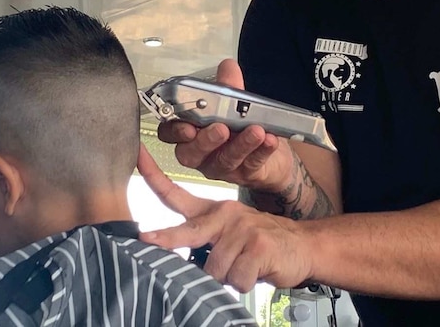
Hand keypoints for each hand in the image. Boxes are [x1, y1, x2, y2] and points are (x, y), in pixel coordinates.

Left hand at [137, 143, 314, 291]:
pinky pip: (236, 278)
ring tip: (243, 267)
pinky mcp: (258, 246)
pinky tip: (256, 271)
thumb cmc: (261, 242)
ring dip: (227, 277)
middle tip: (147, 240)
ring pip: (214, 268)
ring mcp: (242, 229)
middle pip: (187, 232)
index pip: (177, 194)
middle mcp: (225, 215)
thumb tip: (176, 259)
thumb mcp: (231, 232)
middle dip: (165, 239)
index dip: (154, 175)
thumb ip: (205, 240)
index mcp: (214, 211)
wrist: (303, 244)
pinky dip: (244, 283)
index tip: (137, 157)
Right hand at [156, 58, 295, 191]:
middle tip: (220, 128)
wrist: (271, 153)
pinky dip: (262, 151)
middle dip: (206, 141)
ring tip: (255, 130)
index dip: (175, 132)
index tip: (187, 126)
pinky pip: (252, 164)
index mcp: (190, 135)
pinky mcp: (245, 174)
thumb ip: (228, 88)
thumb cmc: (242, 128)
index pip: (170, 135)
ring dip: (241, 144)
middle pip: (192, 154)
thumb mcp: (234, 105)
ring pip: (225, 159)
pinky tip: (269, 140)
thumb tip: (227, 68)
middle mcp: (202, 154)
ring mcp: (222, 166)